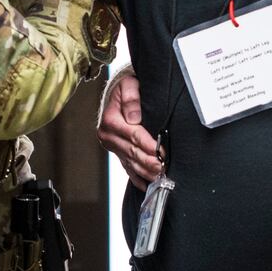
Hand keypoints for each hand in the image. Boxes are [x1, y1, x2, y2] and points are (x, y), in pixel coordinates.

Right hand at [97, 69, 161, 188]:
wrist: (116, 95)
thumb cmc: (125, 89)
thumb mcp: (128, 85)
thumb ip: (131, 97)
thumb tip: (134, 117)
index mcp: (111, 120)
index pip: (134, 135)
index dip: (149, 145)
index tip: (162, 151)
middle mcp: (109, 136)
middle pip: (132, 152)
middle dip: (148, 162)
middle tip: (162, 168)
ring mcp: (113, 147)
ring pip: (131, 163)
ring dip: (145, 172)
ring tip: (159, 177)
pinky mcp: (117, 153)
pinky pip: (127, 168)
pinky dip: (137, 178)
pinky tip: (147, 185)